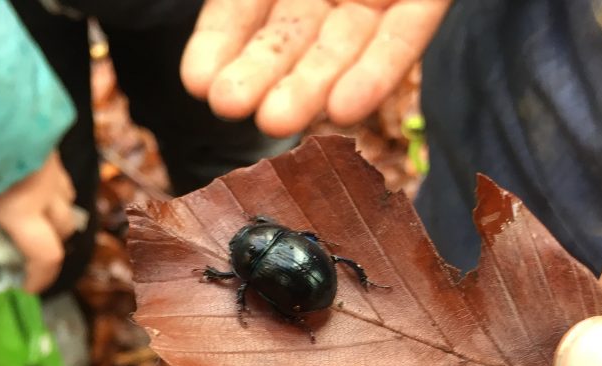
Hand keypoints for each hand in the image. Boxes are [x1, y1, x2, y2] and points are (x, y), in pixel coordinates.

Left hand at [0, 152, 78, 293]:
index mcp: (22, 209)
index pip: (47, 255)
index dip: (41, 278)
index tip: (26, 287)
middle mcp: (45, 187)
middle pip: (65, 226)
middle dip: (50, 242)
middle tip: (22, 247)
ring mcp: (50, 157)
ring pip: (66, 195)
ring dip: (53, 210)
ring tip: (27, 209)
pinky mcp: (46, 131)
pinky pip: (57, 167)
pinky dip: (47, 181)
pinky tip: (22, 171)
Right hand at [181, 0, 451, 136]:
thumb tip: (206, 63)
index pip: (245, 8)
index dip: (221, 42)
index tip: (197, 84)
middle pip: (293, 37)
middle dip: (263, 73)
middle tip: (232, 108)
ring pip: (342, 46)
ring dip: (310, 86)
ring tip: (274, 119)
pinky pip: (404, 38)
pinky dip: (378, 72)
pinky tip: (345, 106)